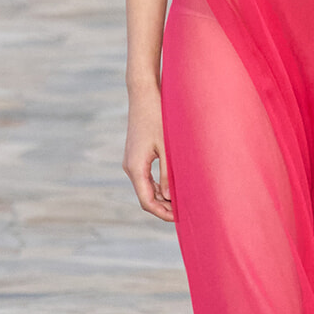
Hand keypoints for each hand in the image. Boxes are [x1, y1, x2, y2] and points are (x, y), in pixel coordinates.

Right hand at [123, 85, 173, 220]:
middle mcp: (130, 166)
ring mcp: (131, 161)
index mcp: (136, 167)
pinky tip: (173, 187)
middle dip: (163, 208)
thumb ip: (167, 174)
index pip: (147, 201)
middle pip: (145, 197)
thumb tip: (169, 197)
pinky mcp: (136, 155)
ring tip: (181, 202)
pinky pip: (145, 178)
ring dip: (161, 198)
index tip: (179, 218)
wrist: (144, 95)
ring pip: (145, 188)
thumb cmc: (158, 117)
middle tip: (184, 213)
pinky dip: (157, 186)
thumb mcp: (167, 147)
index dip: (162, 213)